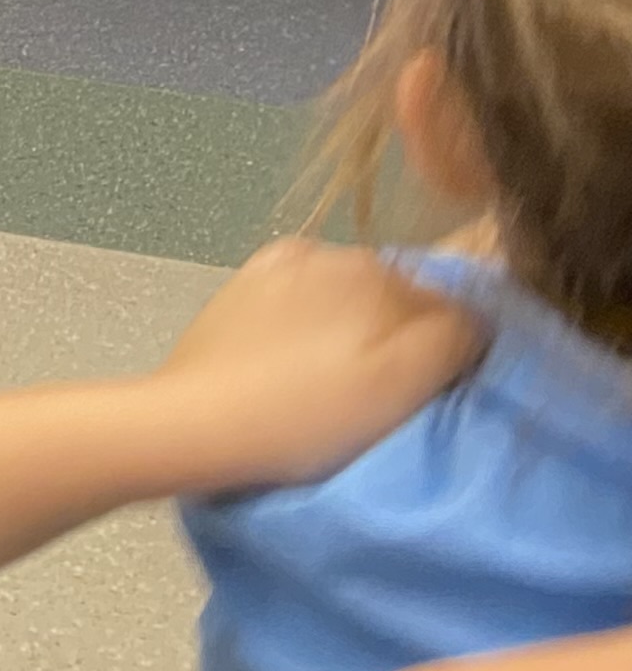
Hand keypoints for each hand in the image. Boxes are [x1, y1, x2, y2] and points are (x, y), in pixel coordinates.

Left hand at [149, 237, 481, 494]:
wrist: (198, 420)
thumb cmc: (309, 414)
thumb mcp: (404, 383)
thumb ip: (455, 336)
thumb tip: (473, 319)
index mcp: (378, 268)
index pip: (448, 302)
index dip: (447, 348)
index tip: (427, 389)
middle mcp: (331, 250)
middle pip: (396, 295)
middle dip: (399, 334)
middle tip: (380, 392)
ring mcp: (279, 264)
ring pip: (347, 296)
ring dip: (353, 330)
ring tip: (333, 384)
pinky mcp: (242, 286)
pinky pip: (300, 300)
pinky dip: (309, 325)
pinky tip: (297, 362)